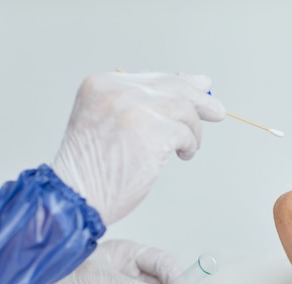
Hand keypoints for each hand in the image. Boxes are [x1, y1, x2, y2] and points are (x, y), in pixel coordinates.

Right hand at [51, 71, 225, 224]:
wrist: (75, 197)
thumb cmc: (90, 169)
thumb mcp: (104, 123)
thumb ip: (136, 106)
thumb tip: (183, 91)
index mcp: (101, 85)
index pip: (151, 77)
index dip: (181, 83)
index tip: (201, 88)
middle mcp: (117, 92)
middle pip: (172, 87)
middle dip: (199, 100)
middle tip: (216, 111)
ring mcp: (134, 111)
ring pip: (183, 109)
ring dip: (192, 130)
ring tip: (187, 147)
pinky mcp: (151, 134)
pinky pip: (185, 133)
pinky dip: (190, 145)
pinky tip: (183, 155)